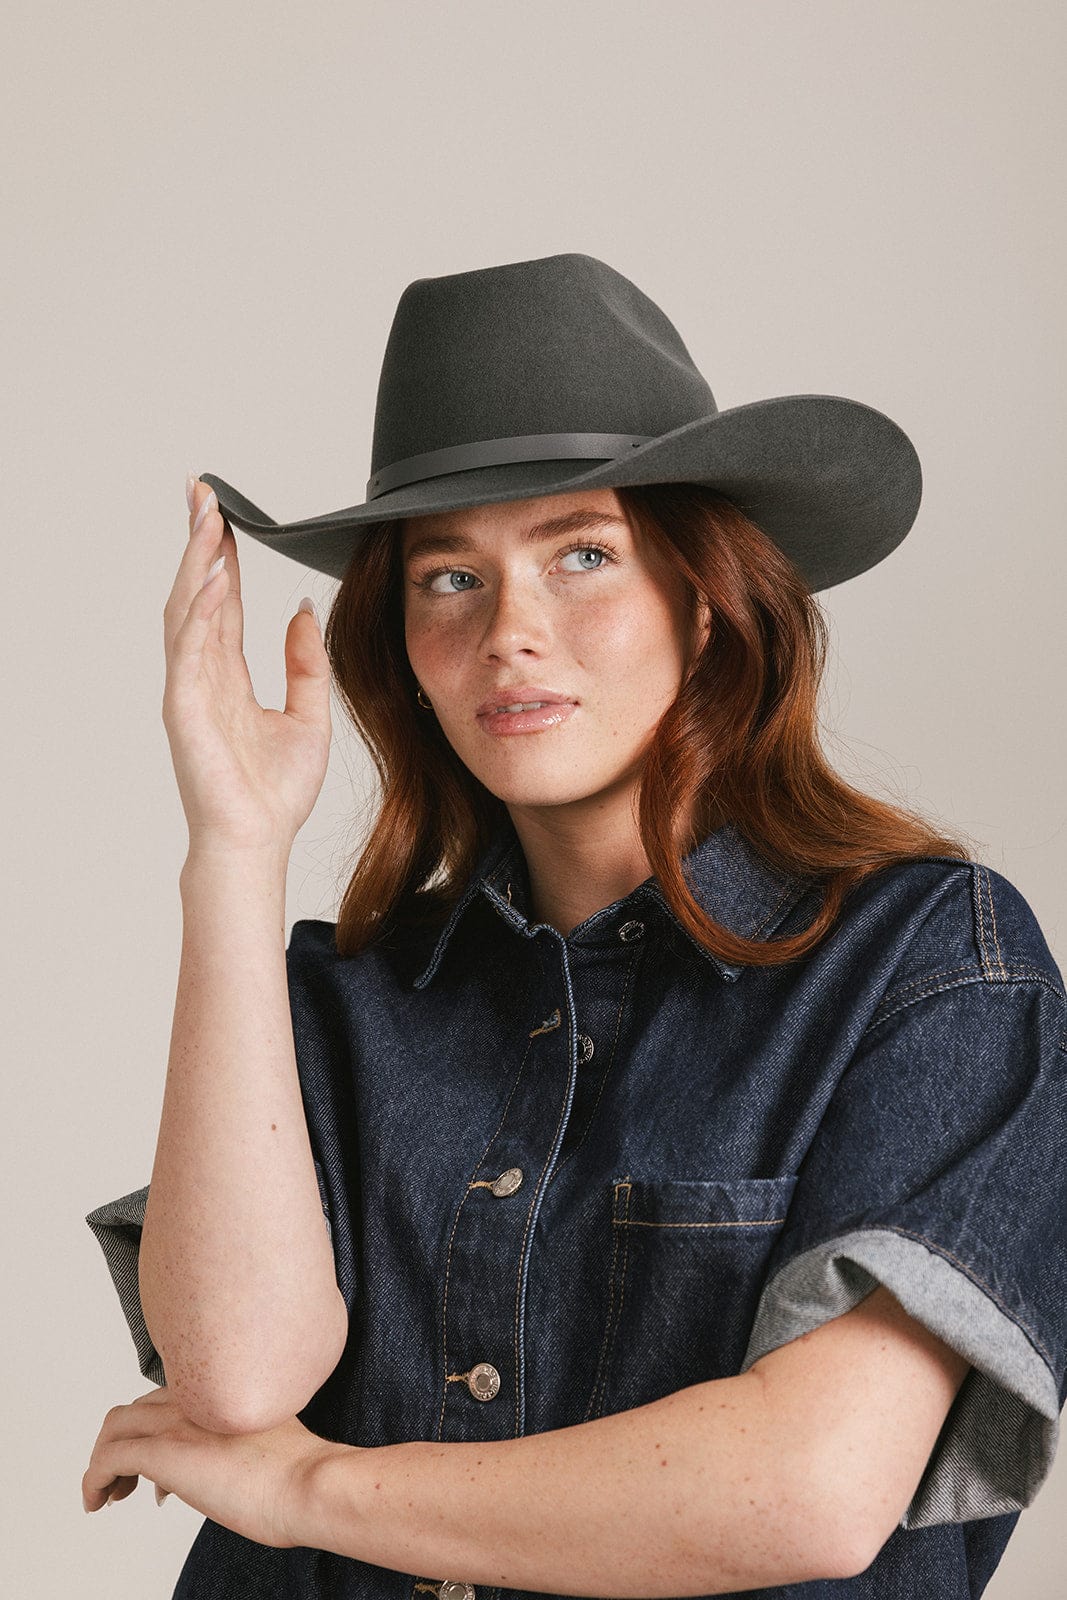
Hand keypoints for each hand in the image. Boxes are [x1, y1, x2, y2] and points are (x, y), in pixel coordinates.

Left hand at [81, 1385, 341, 1548]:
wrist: (308, 1482)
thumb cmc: (299, 1469)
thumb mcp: (265, 1435)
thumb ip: (235, 1435)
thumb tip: (215, 1466)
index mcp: (220, 1389)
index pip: (165, 1398)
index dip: (153, 1431)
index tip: (156, 1468)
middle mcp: (195, 1397)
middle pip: (135, 1410)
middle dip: (122, 1445)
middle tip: (127, 1481)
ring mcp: (178, 1421)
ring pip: (115, 1428)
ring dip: (103, 1462)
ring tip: (109, 1494)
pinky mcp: (164, 1452)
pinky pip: (108, 1460)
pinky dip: (94, 1480)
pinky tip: (98, 1501)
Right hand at [162, 480, 332, 856]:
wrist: (259, 841)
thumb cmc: (276, 793)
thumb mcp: (310, 716)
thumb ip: (306, 664)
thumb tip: (300, 611)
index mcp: (228, 676)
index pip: (221, 601)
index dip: (221, 556)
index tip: (223, 513)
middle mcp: (203, 675)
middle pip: (195, 593)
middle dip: (198, 541)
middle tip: (201, 492)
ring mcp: (189, 689)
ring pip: (186, 610)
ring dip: (196, 562)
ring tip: (207, 518)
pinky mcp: (184, 708)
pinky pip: (189, 648)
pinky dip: (200, 611)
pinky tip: (214, 579)